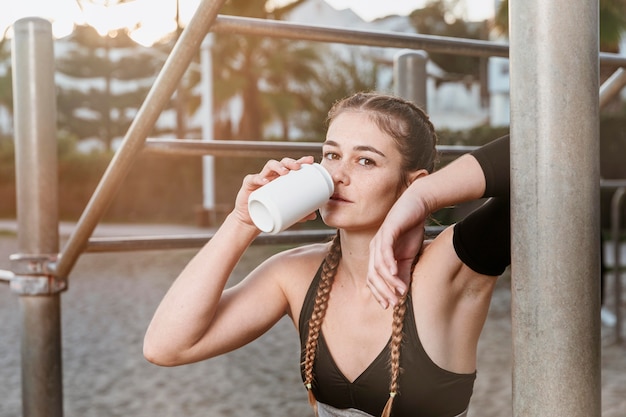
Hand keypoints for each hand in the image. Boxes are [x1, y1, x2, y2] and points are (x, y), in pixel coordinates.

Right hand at [233, 156, 315, 227]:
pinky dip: (259, 179)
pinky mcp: (248, 185)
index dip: (301, 161)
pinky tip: (265, 182)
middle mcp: (272, 176)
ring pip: (269, 166)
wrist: (250, 220)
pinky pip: (253, 178)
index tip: (310, 160)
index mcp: (282, 179)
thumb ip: (298, 214)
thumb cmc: (269, 212)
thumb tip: (313, 215)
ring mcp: (260, 178)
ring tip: (284, 172)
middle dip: (290, 162)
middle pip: (282, 163)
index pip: (292, 166)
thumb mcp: (285, 213)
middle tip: (297, 167)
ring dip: (278, 166)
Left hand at [367, 184, 429, 308]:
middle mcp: (374, 248)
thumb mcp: (408, 255)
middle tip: (393, 303)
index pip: (373, 279)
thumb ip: (403, 272)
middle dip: (382, 291)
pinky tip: (394, 272)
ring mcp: (379, 239)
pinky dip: (388, 262)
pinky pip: (384, 250)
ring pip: (378, 266)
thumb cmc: (411, 229)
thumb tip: (402, 291)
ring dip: (388, 280)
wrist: (417, 205)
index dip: (379, 293)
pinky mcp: (387, 231)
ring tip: (399, 291)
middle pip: (372, 275)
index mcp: (378, 255)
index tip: (389, 306)